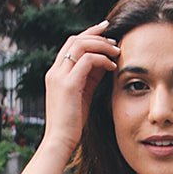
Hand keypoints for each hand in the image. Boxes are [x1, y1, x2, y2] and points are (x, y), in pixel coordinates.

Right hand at [42, 21, 119, 154]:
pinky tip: (112, 66)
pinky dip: (102, 59)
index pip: (71, 44)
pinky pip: (88, 60)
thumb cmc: (71, 123)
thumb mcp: (82, 95)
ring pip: (81, 45)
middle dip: (96, 34)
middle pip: (75, 40)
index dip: (88, 35)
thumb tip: (105, 63)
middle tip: (114, 38)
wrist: (59, 141)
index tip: (105, 32)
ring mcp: (60, 77)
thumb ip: (90, 78)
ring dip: (101, 45)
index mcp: (56, 73)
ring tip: (117, 51)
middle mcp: (55, 71)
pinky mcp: (68, 85)